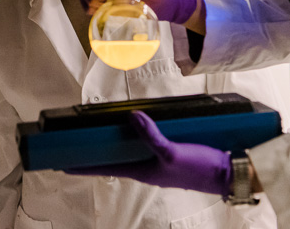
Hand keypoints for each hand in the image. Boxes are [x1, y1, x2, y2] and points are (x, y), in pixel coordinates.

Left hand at [66, 111, 231, 197]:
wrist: (227, 172)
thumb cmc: (200, 169)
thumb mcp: (172, 152)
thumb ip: (151, 135)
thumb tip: (132, 117)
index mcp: (142, 171)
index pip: (104, 168)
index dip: (83, 165)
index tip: (62, 162)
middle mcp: (146, 168)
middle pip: (113, 159)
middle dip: (94, 153)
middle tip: (75, 143)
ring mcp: (157, 161)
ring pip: (128, 152)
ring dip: (113, 144)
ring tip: (97, 135)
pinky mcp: (169, 154)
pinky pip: (144, 145)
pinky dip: (135, 136)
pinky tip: (134, 126)